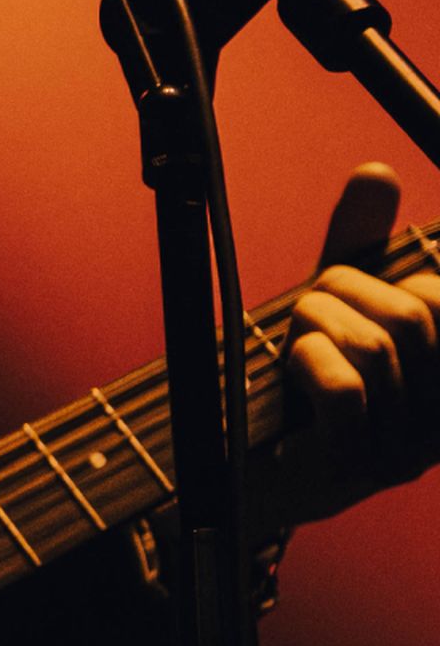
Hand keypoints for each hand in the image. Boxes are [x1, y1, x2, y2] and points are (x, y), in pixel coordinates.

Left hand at [270, 163, 439, 528]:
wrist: (226, 470)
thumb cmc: (286, 383)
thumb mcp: (328, 306)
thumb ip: (359, 246)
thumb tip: (377, 173)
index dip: (406, 276)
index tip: (360, 287)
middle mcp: (438, 424)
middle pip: (416, 314)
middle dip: (346, 288)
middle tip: (308, 312)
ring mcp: (400, 456)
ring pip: (378, 344)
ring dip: (314, 320)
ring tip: (293, 343)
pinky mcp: (350, 472)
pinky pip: (347, 389)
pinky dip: (309, 358)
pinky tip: (292, 367)